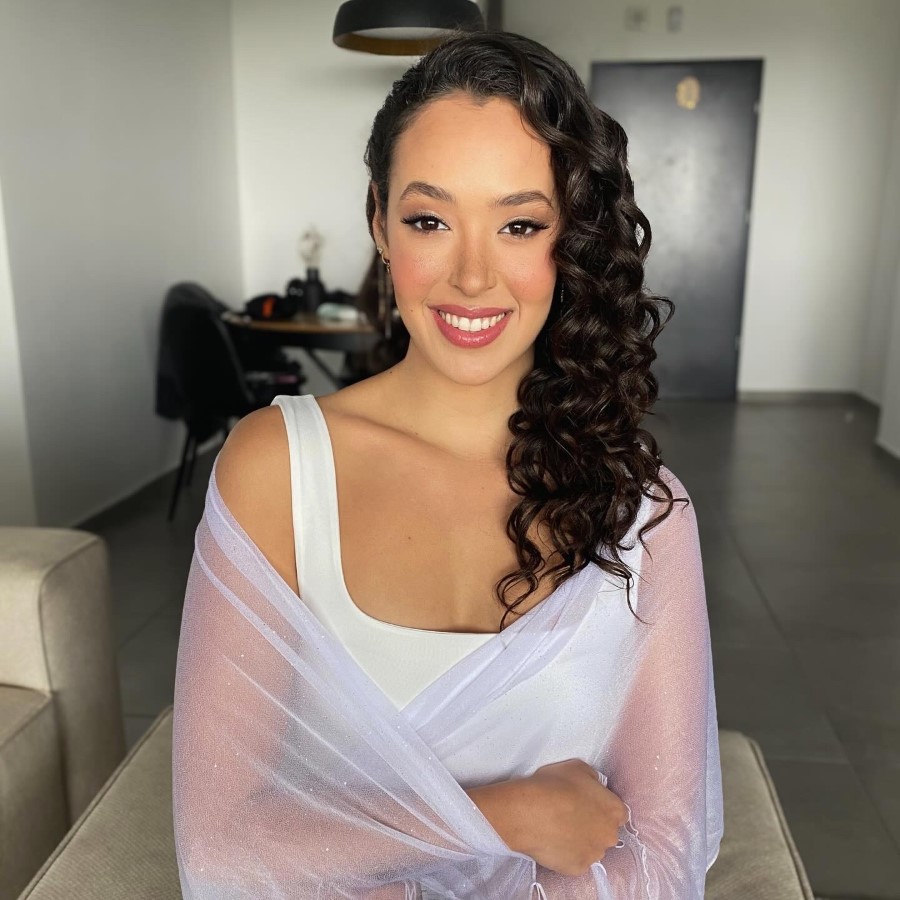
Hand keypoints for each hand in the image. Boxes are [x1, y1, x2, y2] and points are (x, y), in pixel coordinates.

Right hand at [518, 759, 628, 876]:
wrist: (530, 812)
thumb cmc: (553, 786)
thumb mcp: (578, 767)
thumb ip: (593, 779)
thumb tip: (593, 786)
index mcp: (614, 809)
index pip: (617, 812)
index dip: (601, 807)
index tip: (587, 804)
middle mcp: (609, 835)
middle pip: (606, 832)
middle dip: (593, 825)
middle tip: (571, 815)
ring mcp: (594, 854)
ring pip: (591, 848)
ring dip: (580, 840)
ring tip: (559, 828)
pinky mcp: (577, 868)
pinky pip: (575, 860)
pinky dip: (567, 853)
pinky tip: (553, 840)